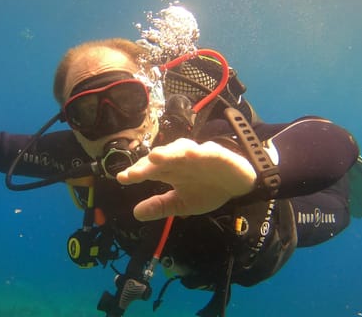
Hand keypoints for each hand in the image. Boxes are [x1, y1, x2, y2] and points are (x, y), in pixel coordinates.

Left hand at [116, 138, 256, 220]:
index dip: (136, 173)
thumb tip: (135, 213)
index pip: (149, 170)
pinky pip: (208, 151)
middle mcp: (181, 160)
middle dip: (147, 164)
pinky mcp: (218, 154)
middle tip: (134, 173)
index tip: (122, 178)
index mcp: (171, 171)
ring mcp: (199, 155)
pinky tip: (191, 155)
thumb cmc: (208, 190)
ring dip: (168, 152)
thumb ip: (161, 206)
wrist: (239, 186)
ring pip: (180, 149)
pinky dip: (199, 152)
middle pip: (161, 159)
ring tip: (155, 157)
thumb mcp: (182, 204)